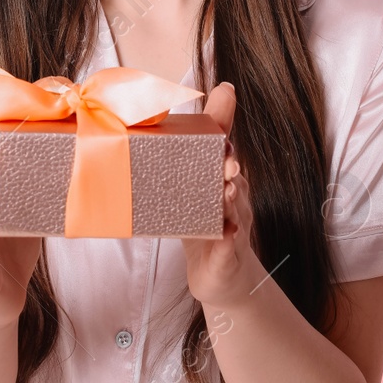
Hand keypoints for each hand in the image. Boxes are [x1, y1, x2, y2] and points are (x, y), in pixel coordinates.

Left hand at [182, 83, 267, 310]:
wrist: (220, 275)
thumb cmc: (202, 226)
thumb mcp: (189, 191)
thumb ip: (173, 162)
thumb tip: (145, 124)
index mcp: (222, 180)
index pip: (224, 151)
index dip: (225, 131)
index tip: (224, 107)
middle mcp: (234, 198)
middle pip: (234, 177)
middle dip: (230, 166)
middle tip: (226, 158)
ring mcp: (235, 226)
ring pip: (237, 209)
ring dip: (233, 199)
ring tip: (228, 191)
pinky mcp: (228, 255)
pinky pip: (231, 245)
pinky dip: (229, 240)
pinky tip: (226, 233)